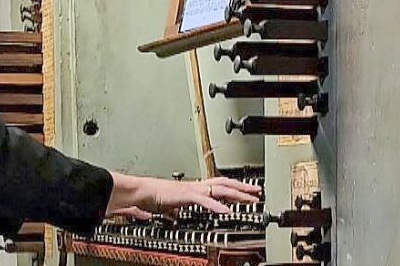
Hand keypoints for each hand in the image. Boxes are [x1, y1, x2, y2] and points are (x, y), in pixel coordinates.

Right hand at [106, 173, 260, 218]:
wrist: (142, 192)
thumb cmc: (153, 197)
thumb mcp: (169, 206)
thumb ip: (175, 211)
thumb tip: (175, 216)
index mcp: (194, 188)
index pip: (219, 184)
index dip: (234, 187)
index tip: (246, 192)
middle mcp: (197, 185)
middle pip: (226, 183)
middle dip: (243, 187)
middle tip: (258, 192)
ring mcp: (194, 189)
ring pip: (221, 189)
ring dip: (237, 194)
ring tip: (250, 198)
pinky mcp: (188, 195)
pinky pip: (206, 200)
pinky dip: (218, 205)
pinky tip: (227, 210)